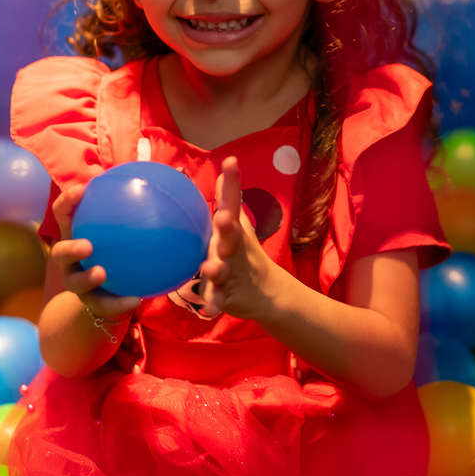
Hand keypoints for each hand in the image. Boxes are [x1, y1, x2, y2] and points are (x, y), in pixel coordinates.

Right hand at [49, 181, 140, 319]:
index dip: (68, 202)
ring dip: (87, 277)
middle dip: (70, 248)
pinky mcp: (91, 303)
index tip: (83, 190)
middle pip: (59, 252)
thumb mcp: (127, 229)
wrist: (114, 290)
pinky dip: (118, 303)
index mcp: (77, 234)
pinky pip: (104, 305)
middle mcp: (71, 259)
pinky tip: (136, 299)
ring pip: (74, 282)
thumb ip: (140, 208)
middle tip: (87, 245)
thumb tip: (171, 181)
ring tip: (101, 273)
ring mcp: (78, 282)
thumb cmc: (120, 250)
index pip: (64, 215)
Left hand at [200, 157, 284, 319]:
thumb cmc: (244, 253)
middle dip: (227, 227)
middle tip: (223, 216)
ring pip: (221, 271)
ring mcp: (231, 273)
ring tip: (210, 267)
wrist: (267, 292)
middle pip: (231, 237)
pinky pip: (217, 302)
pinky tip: (207, 312)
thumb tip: (224, 166)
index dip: (232, 183)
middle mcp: (233, 250)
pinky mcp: (226, 296)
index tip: (230, 163)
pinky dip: (213, 306)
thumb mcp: (239, 226)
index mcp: (233, 231)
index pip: (233, 203)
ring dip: (216, 269)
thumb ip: (229, 198)